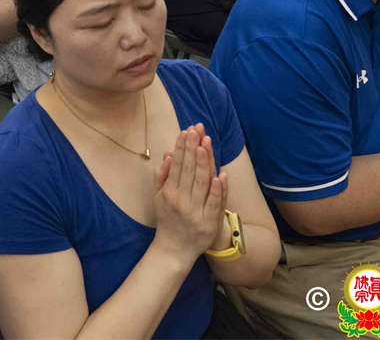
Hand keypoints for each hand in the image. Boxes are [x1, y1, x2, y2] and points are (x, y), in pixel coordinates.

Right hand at [151, 125, 226, 262]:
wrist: (174, 250)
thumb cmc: (167, 220)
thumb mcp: (158, 198)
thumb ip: (162, 177)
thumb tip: (167, 155)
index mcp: (169, 193)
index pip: (177, 165)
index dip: (181, 147)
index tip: (185, 131)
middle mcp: (181, 201)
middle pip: (188, 170)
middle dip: (192, 148)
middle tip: (196, 129)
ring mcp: (195, 212)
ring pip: (201, 183)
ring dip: (203, 162)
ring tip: (205, 143)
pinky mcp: (209, 222)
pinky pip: (215, 203)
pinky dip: (219, 190)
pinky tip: (220, 174)